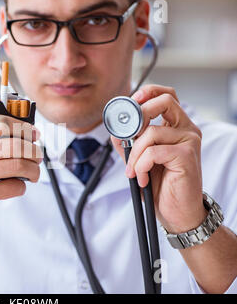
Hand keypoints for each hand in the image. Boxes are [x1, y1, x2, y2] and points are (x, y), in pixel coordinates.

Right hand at [0, 115, 41, 236]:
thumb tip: (7, 119)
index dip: (23, 126)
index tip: (34, 134)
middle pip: (13, 143)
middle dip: (33, 149)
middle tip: (37, 155)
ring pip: (18, 164)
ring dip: (33, 169)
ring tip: (33, 173)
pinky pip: (14, 187)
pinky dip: (22, 187)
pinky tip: (17, 187)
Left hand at [111, 84, 206, 233]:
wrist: (176, 212)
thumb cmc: (160, 185)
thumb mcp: (138, 158)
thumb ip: (128, 141)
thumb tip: (114, 128)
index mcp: (176, 125)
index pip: (166, 95)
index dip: (147, 92)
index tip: (130, 101)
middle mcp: (186, 129)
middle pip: (164, 101)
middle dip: (139, 116)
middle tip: (129, 138)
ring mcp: (189, 140)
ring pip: (151, 133)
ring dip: (134, 155)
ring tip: (134, 171)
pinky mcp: (187, 155)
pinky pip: (153, 152)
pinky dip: (141, 165)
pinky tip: (143, 178)